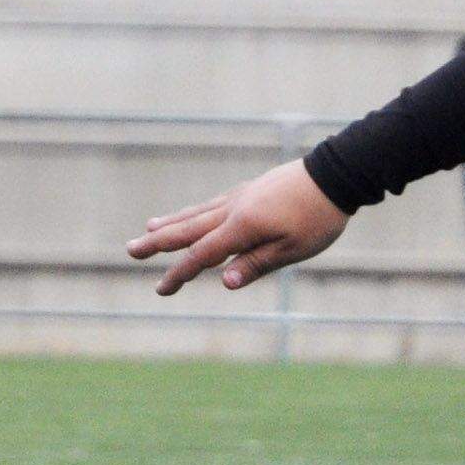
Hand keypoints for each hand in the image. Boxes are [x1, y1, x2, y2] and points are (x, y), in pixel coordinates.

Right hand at [129, 159, 349, 296]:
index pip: (203, 255)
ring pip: (196, 213)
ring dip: (170, 223)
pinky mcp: (248, 190)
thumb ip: (255, 264)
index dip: (180, 273)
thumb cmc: (318, 218)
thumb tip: (223, 282)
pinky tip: (189, 214)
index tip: (161, 289)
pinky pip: (211, 204)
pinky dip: (192, 211)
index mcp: (242, 227)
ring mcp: (239, 197)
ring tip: (148, 227)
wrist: (335, 175)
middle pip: (187, 229)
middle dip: (157, 242)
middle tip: (130, 249)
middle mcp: (233, 209)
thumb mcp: (292, 249)